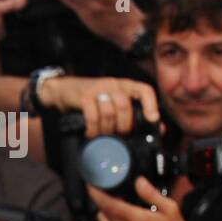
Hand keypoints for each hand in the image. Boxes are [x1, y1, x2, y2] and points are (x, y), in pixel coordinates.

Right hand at [38, 75, 158, 136]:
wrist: (62, 89)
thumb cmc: (91, 100)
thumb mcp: (112, 103)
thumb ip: (133, 115)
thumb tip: (159, 130)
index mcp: (124, 86)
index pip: (144, 90)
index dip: (151, 104)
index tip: (152, 119)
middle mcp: (112, 84)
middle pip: (125, 105)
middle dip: (123, 125)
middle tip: (118, 134)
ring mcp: (97, 89)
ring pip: (109, 112)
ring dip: (106, 129)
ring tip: (102, 135)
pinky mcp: (83, 96)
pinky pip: (92, 115)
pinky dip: (92, 129)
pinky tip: (90, 133)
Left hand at [88, 177, 207, 220]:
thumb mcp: (169, 208)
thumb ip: (151, 193)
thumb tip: (139, 182)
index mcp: (135, 219)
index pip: (107, 203)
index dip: (96, 193)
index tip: (92, 186)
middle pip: (103, 212)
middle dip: (106, 202)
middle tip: (117, 197)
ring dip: (109, 215)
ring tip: (124, 211)